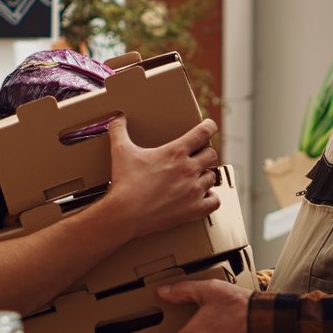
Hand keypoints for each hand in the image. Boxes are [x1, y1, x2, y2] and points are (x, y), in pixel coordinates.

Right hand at [103, 116, 220, 237]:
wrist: (125, 214)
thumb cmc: (125, 183)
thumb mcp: (121, 152)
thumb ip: (119, 131)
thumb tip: (118, 118)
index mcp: (176, 152)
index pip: (203, 133)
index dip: (209, 127)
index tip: (209, 126)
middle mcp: (189, 169)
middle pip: (211, 154)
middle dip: (204, 154)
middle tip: (195, 157)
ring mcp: (193, 190)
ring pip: (212, 177)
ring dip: (204, 176)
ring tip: (194, 178)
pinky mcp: (194, 209)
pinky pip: (214, 201)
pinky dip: (211, 198)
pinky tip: (203, 196)